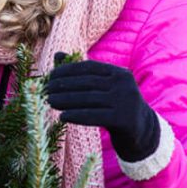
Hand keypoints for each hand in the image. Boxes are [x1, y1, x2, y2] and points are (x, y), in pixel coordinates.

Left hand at [45, 55, 159, 162]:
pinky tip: (62, 117)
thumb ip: (81, 73)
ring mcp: (126, 102)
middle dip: (63, 86)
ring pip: (89, 99)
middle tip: (45, 90)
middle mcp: (124, 84)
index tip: (50, 76)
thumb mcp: (101, 88)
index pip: (89, 67)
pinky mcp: (125, 119)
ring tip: (49, 101)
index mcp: (119, 72)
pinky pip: (95, 116)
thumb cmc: (114, 106)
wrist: (140, 132)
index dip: (67, 70)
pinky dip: (76, 116)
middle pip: (87, 83)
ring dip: (66, 100)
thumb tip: (57, 55)